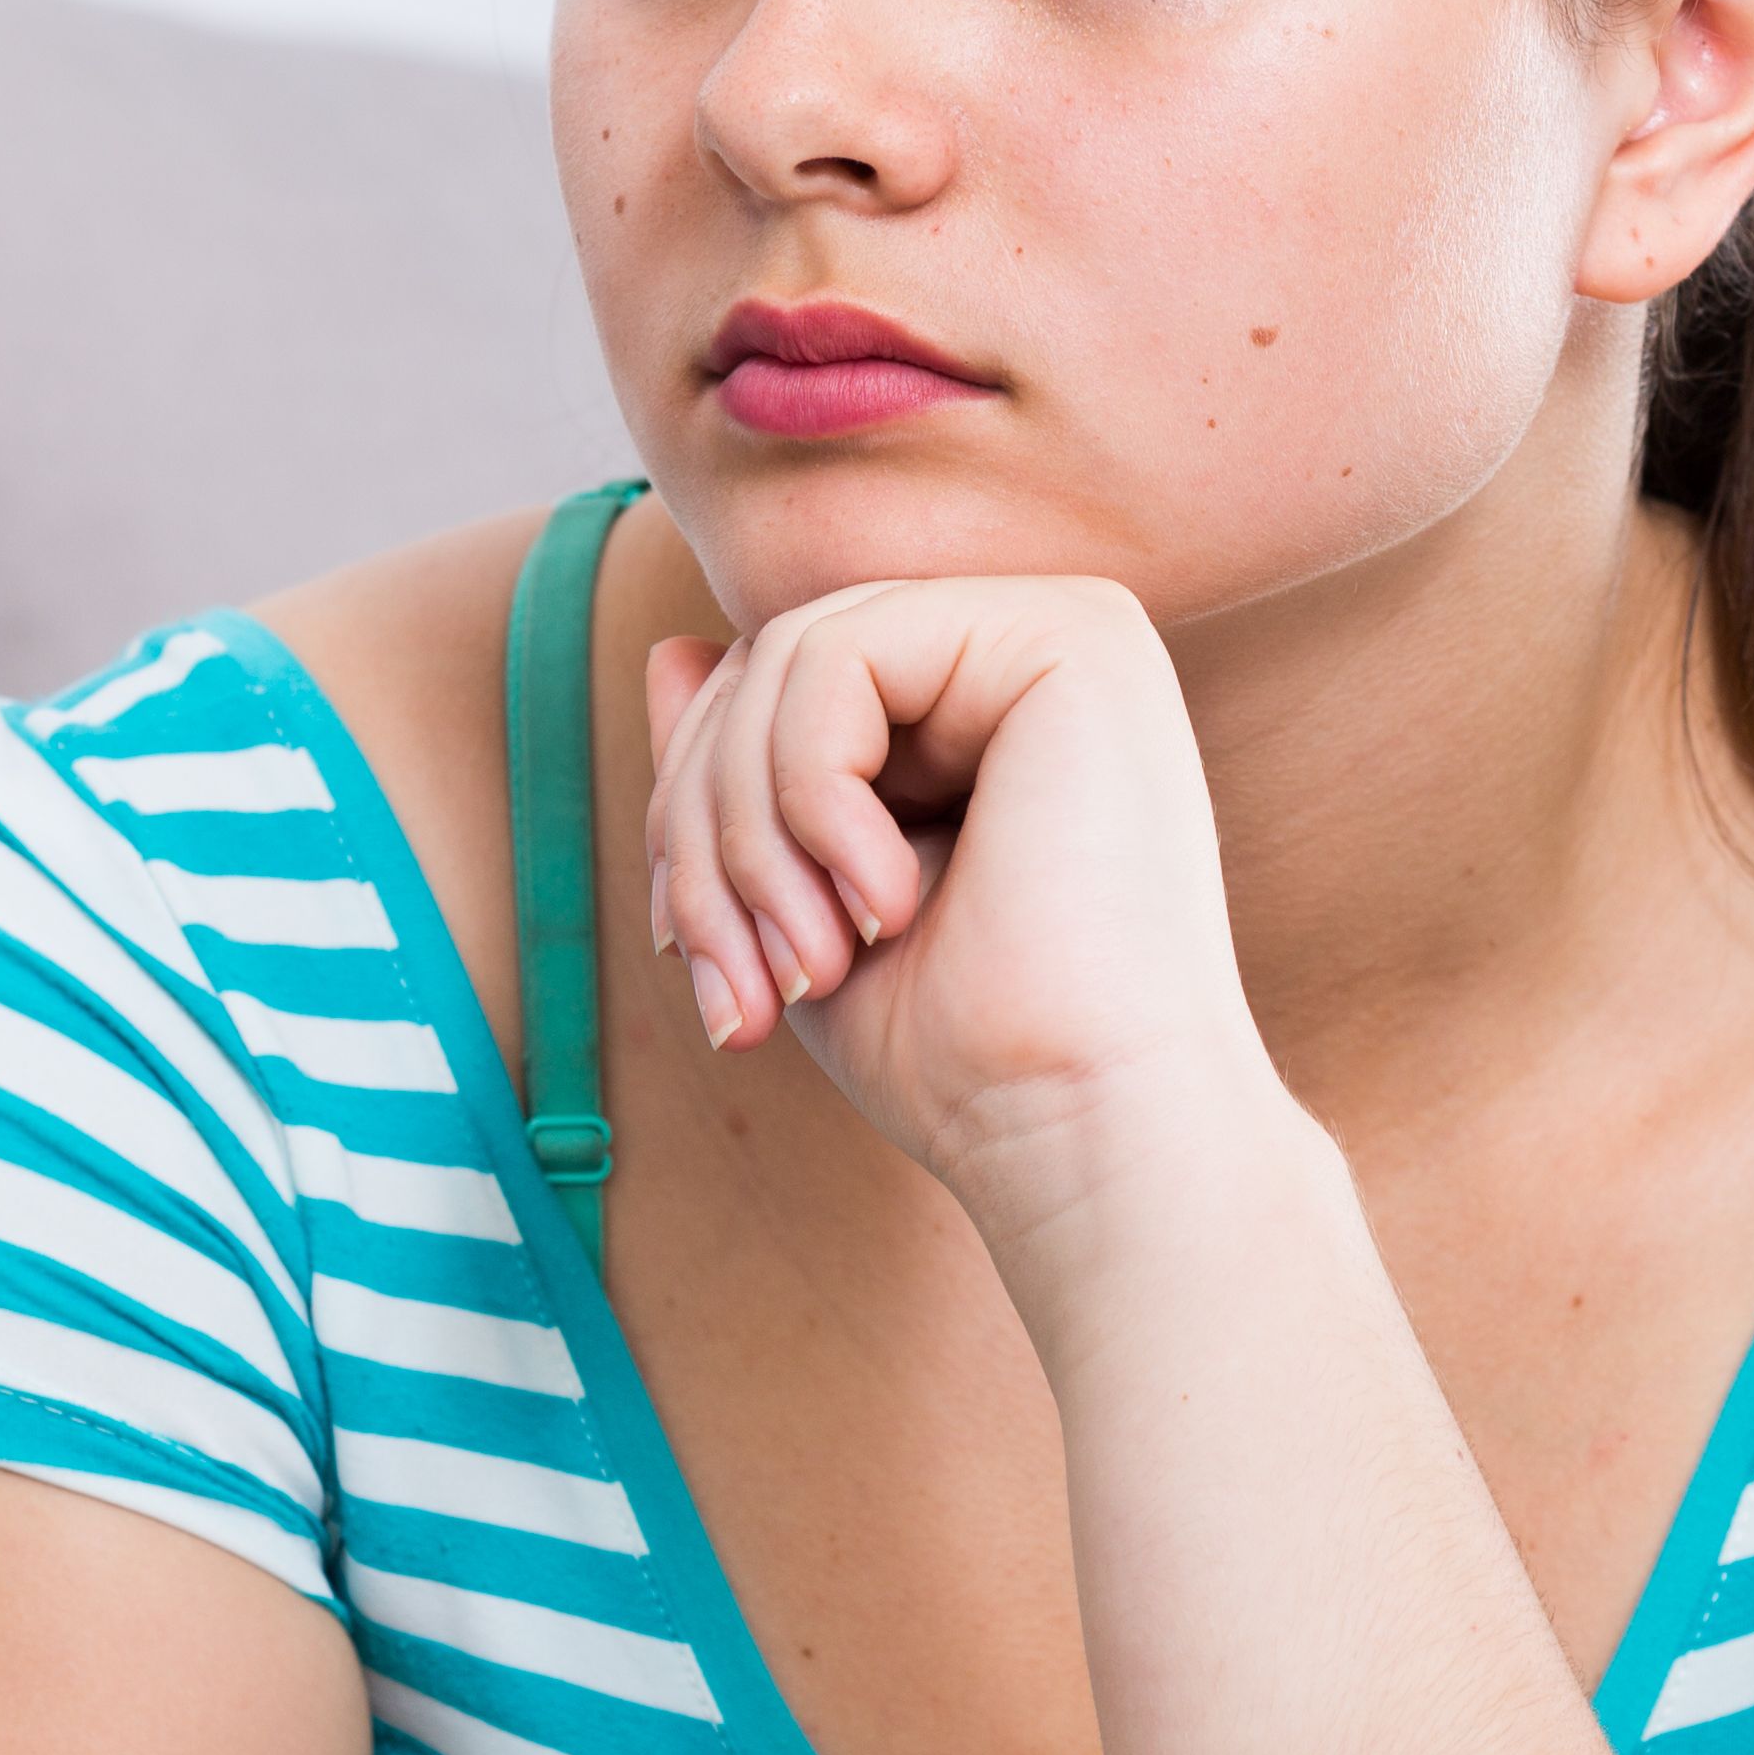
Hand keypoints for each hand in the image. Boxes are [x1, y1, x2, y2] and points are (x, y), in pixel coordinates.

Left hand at [640, 575, 1281, 1221]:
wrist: (1084, 1125)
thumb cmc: (964, 1055)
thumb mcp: (805, 904)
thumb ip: (749, 774)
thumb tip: (669, 648)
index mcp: (993, 705)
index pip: (776, 692)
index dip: (693, 820)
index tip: (705, 968)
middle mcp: (1037, 647)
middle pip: (773, 664)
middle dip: (708, 835)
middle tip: (744, 986)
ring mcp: (1062, 630)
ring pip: (791, 655)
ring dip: (750, 835)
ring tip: (814, 965)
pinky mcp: (1069, 637)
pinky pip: (838, 656)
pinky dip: (809, 795)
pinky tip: (885, 907)